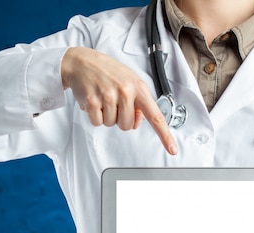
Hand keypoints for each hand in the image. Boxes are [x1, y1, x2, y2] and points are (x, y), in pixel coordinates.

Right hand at [61, 47, 177, 154]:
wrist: (81, 62)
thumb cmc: (107, 71)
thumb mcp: (130, 81)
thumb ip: (139, 102)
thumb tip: (138, 121)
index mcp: (139, 87)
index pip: (155, 116)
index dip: (165, 135)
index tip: (172, 149)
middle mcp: (126, 91)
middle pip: (127, 126)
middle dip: (120, 119)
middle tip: (113, 103)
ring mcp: (109, 96)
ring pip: (111, 124)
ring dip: (106, 116)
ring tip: (103, 99)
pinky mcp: (92, 101)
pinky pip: (97, 122)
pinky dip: (95, 116)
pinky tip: (94, 102)